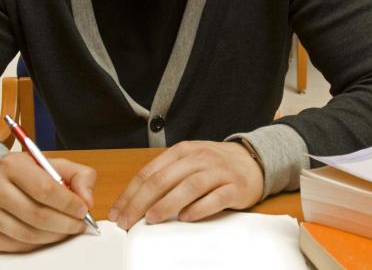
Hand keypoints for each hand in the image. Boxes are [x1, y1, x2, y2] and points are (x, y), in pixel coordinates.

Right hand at [0, 153, 96, 251]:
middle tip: (79, 225)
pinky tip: (47, 234)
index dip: (69, 204)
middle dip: (67, 224)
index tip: (83, 210)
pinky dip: (38, 243)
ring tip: (66, 229)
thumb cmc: (24, 173)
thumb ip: (79, 175)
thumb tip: (87, 200)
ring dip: (55, 236)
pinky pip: (18, 246)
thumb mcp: (52, 164)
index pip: (46, 190)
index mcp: (12, 165)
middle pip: (38, 216)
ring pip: (29, 235)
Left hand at [108, 141, 263, 229]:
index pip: (149, 172)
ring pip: (188, 187)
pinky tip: (186, 217)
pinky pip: (215, 198)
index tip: (118, 212)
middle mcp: (199, 158)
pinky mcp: (235, 187)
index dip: (130, 194)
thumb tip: (135, 200)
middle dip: (140, 202)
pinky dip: (199, 208)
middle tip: (128, 221)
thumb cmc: (215, 165)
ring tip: (151, 218)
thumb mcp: (188, 161)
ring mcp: (218, 172)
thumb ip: (166, 176)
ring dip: (167, 204)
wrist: (253, 161)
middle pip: (164, 179)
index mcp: (182, 151)